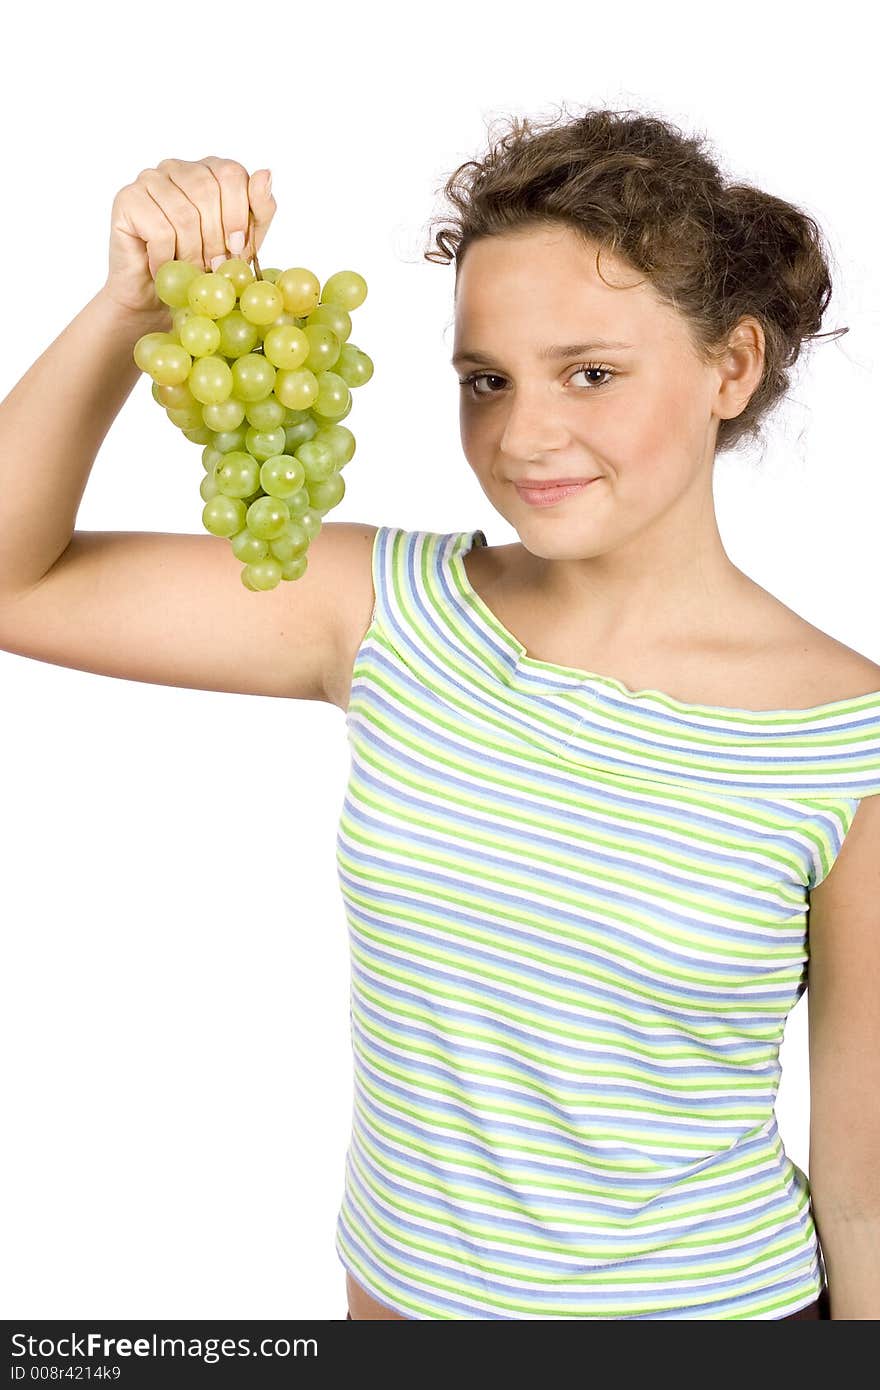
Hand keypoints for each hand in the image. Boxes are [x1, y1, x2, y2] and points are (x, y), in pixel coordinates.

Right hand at [102, 157, 275, 317]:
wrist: (157, 297)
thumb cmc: (203, 267)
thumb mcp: (244, 242)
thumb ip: (259, 209)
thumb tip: (265, 173)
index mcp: (208, 170)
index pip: (230, 173)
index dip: (238, 215)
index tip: (237, 248)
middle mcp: (177, 167)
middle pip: (207, 191)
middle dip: (216, 239)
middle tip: (214, 268)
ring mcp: (150, 179)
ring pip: (184, 214)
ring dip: (193, 254)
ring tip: (191, 273)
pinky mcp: (127, 200)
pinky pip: (159, 230)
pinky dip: (168, 259)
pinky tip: (165, 270)